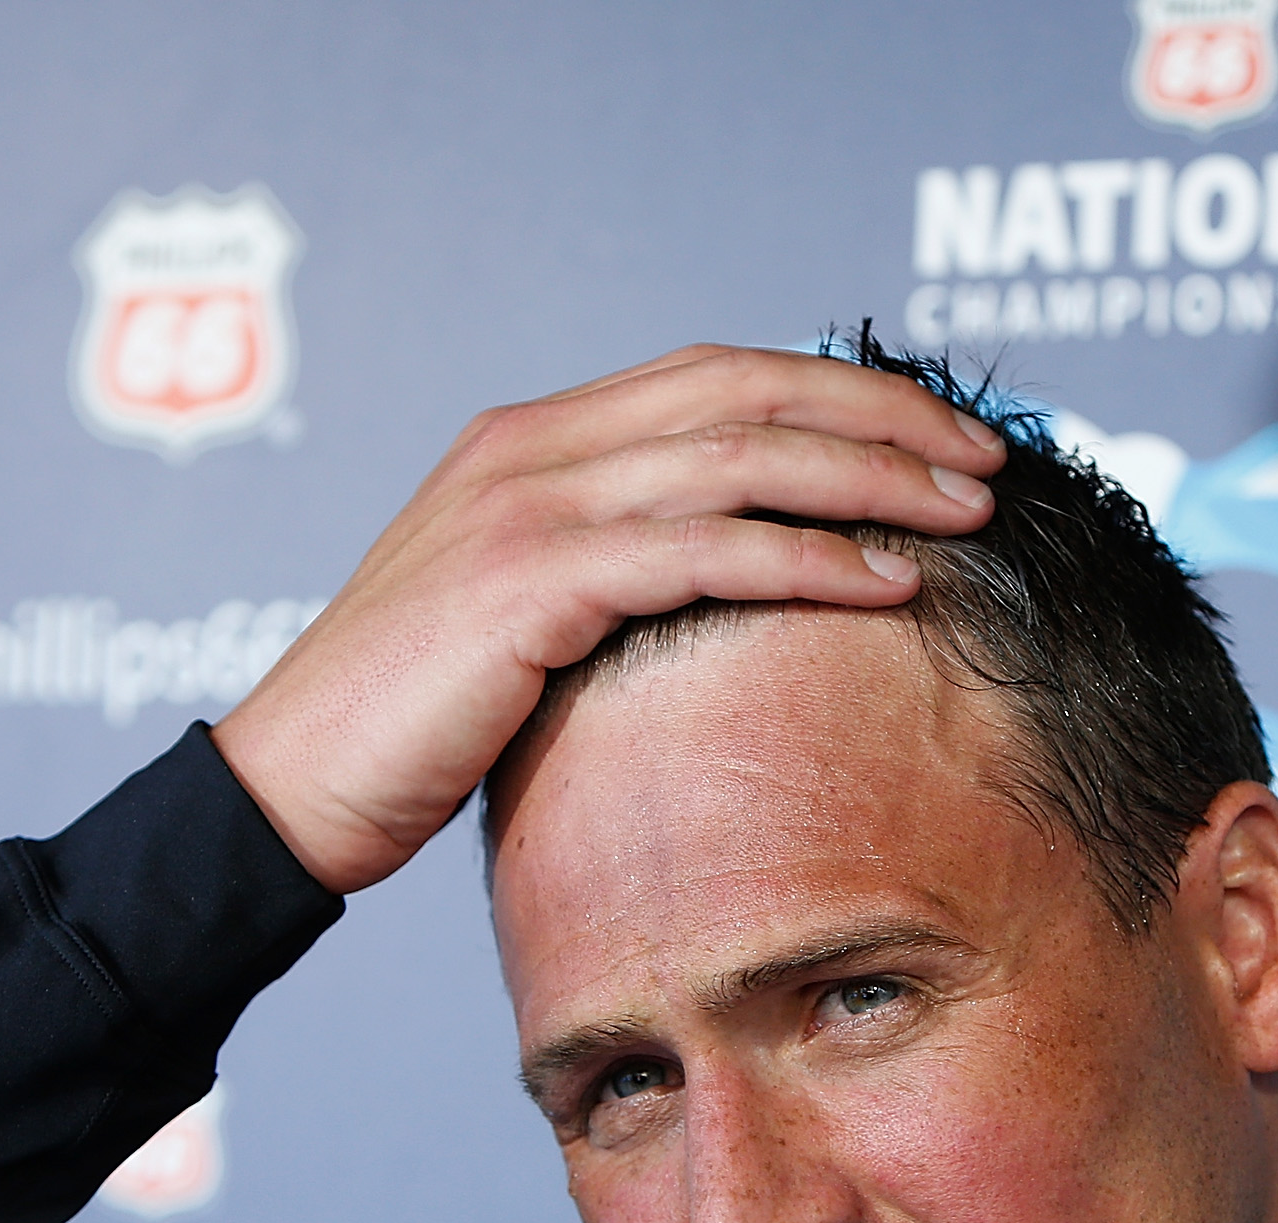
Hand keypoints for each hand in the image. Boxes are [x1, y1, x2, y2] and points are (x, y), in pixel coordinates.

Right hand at [210, 345, 1006, 893]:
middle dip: (882, 415)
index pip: (718, 377)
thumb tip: (733, 591)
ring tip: (970, 511)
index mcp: (533, 441)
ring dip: (871, 478)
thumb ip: (612, 576)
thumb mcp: (523, 624)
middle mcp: (531, 447)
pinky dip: (807, 558)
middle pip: (746, 390)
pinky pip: (702, 551)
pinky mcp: (529, 583)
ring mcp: (526, 505)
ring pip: (739, 457)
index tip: (937, 436)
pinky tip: (888, 581)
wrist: (288, 791)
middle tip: (988, 456)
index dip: (838, 395)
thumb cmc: (413, 729)